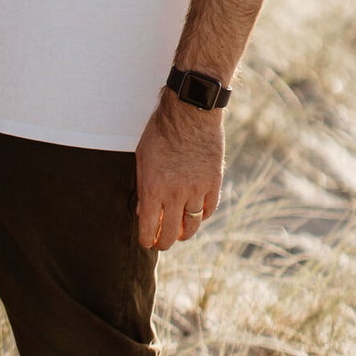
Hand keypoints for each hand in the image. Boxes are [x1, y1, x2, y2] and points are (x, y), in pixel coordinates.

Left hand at [134, 90, 224, 250]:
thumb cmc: (160, 132)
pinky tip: (196, 214)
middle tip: (162, 242)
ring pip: (192, 226)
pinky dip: (202, 215)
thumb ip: (143, 186)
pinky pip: (209, 210)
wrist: (190, 113)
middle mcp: (174, 194)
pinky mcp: (214, 184)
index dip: (147, 240)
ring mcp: (196, 190)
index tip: (147, 242)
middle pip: (170, 233)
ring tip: (180, 233)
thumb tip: (143, 211)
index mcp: (152, 188)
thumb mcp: (142, 158)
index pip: (148, 228)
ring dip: (185, 233)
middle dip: (164, 242)